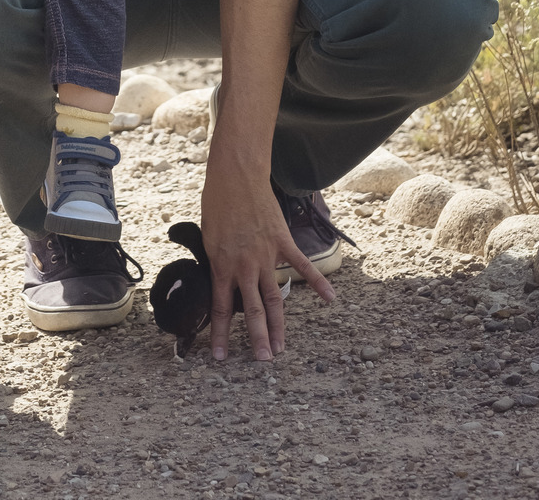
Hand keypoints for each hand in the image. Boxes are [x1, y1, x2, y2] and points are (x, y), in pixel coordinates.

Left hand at [200, 141, 333, 362]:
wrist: (236, 176)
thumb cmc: (216, 202)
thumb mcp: (208, 236)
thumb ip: (218, 262)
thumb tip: (221, 280)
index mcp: (222, 265)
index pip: (221, 309)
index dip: (220, 335)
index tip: (220, 357)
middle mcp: (244, 266)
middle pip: (252, 311)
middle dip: (256, 339)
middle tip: (261, 362)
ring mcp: (265, 256)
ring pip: (274, 299)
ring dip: (278, 326)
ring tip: (279, 349)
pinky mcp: (282, 243)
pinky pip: (301, 266)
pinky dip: (318, 282)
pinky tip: (331, 299)